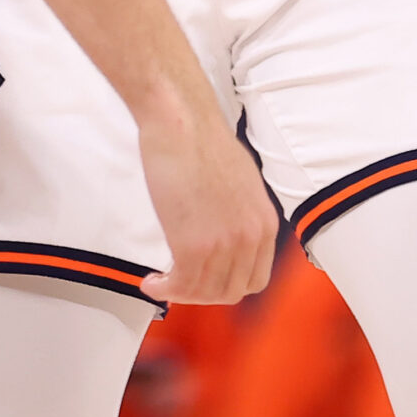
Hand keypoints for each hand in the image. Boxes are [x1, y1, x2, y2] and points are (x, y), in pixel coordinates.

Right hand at [133, 97, 276, 305]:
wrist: (181, 123)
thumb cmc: (201, 141)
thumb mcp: (241, 182)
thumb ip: (240, 213)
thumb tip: (224, 229)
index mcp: (265, 223)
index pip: (255, 279)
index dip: (227, 285)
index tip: (205, 280)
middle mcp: (250, 238)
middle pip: (230, 291)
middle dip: (202, 293)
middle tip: (178, 283)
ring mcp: (224, 244)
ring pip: (204, 292)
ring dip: (179, 293)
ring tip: (160, 283)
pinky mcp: (194, 245)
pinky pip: (181, 284)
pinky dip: (164, 288)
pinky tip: (150, 281)